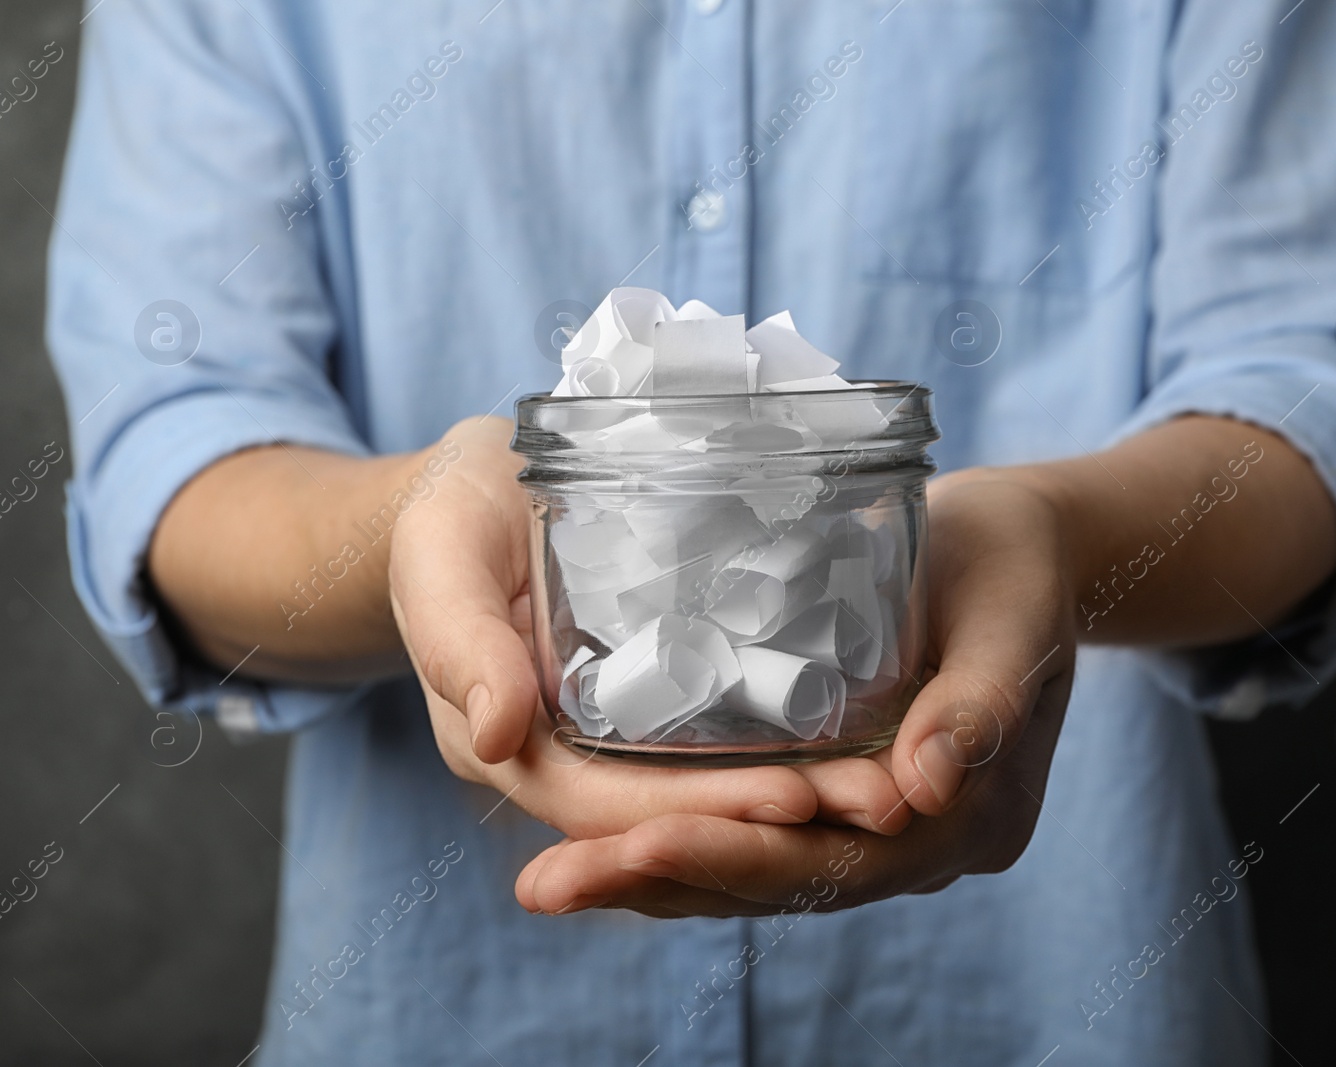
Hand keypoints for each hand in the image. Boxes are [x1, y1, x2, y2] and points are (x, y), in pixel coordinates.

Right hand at [387, 416, 909, 869]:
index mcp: (508, 748)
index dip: (699, 810)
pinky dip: (786, 752)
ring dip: (798, 799)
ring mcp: (611, 740)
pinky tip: (863, 740)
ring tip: (895, 786)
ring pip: (705, 792)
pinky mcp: (652, 703)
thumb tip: (497, 735)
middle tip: (883, 802)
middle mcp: (564, 762)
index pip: (608, 808)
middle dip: (774, 820)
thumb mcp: (440, 554)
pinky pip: (718, 747)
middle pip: (674, 816)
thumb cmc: (451, 514)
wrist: (475, 490)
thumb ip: (457, 639)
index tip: (796, 801)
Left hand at [513, 469, 1076, 916]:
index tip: (645, 840)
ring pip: (751, 868)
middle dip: (662, 881)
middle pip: (779, 882)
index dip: (740, 856)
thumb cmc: (1017, 569)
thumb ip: (979, 701)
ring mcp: (872, 826)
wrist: (1017, 550)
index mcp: (970, 821)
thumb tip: (925, 788)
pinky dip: (674, 836)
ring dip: (649, 876)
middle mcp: (915, 844)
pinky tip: (595, 837)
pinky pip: (749, 829)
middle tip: (550, 886)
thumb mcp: (1013, 618)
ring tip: (547, 883)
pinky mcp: (831, 789)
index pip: (842, 862)